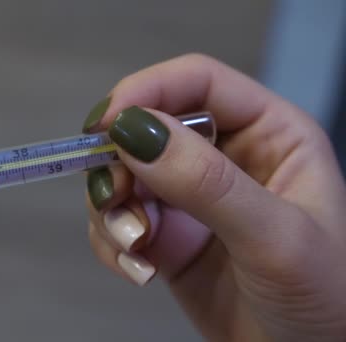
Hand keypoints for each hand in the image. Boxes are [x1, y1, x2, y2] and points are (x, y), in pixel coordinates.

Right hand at [83, 54, 345, 340]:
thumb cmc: (325, 301)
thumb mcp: (274, 237)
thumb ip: (206, 182)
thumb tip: (134, 133)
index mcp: (268, 133)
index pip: (196, 83)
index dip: (146, 92)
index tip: (105, 128)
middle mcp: (224, 157)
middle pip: (146, 129)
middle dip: (120, 165)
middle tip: (118, 203)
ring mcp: (191, 198)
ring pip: (123, 176)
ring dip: (112, 210)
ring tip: (135, 249)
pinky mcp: (167, 238)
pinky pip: (118, 221)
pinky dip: (112, 243)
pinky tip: (137, 271)